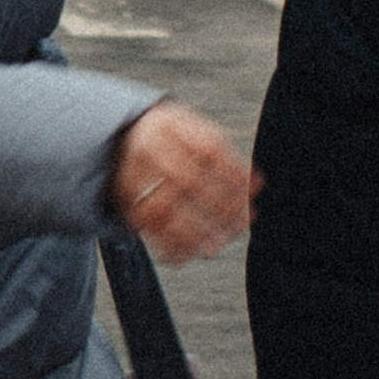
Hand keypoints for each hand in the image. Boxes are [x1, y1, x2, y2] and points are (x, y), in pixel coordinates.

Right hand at [109, 101, 254, 262]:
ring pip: (161, 206)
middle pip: (185, 177)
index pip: (209, 148)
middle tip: (239, 224)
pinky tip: (188, 253)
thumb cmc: (172, 141)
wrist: (121, 139)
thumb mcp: (195, 132)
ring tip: (216, 245)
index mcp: (172, 125)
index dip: (234, 173)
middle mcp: (150, 147)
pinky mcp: (124, 199)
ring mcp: (132, 174)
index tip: (252, 193)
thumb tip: (257, 183)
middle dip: (217, 206)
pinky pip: (143, 225)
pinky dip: (167, 244)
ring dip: (193, 231)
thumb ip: (225, 157)